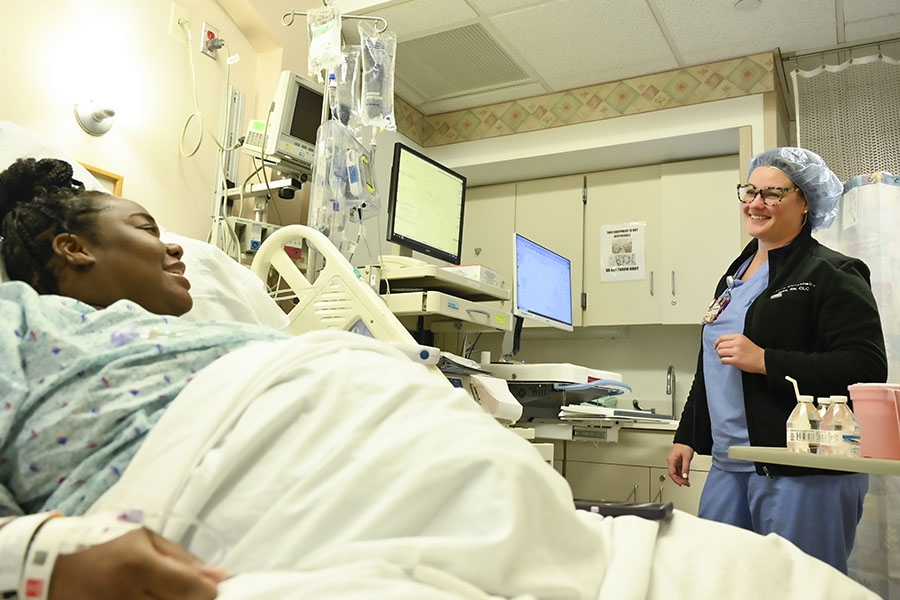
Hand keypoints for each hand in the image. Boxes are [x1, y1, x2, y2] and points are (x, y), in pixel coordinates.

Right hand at [49, 527, 225, 599]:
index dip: (207, 590)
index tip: (208, 585)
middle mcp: (126, 595)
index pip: (190, 590)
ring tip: (162, 592)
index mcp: (139, 566)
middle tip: (185, 590)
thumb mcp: (144, 538)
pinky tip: (147, 597)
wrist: (49, 562)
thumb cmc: (103, 541)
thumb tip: (219, 576)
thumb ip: (182, 558)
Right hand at [667, 443, 693, 486]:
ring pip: (675, 472)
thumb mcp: (686, 458)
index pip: (672, 473)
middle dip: (679, 480)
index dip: (676, 480)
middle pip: (673, 474)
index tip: (681, 484)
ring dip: (680, 478)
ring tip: (686, 482)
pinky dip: (681, 474)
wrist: (686, 440)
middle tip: (686, 484)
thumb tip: (685, 476)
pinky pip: (678, 469)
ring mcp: (674, 461)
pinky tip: (685, 477)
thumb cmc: (685, 446)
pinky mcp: (677, 461)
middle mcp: (671, 461)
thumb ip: (685, 468)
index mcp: (671, 460)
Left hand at [713, 333, 765, 373]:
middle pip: (720, 345)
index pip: (722, 337)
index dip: (717, 342)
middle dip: (719, 350)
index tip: (716, 346)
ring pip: (720, 352)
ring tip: (725, 357)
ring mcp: (736, 352)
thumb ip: (734, 340)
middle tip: (722, 353)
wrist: (763, 360)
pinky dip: (724, 361)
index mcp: (739, 337)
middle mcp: (737, 343)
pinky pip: (723, 360)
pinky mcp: (736, 360)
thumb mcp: (744, 341)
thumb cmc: (754, 352)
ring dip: (721, 356)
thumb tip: (720, 343)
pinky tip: (728, 361)